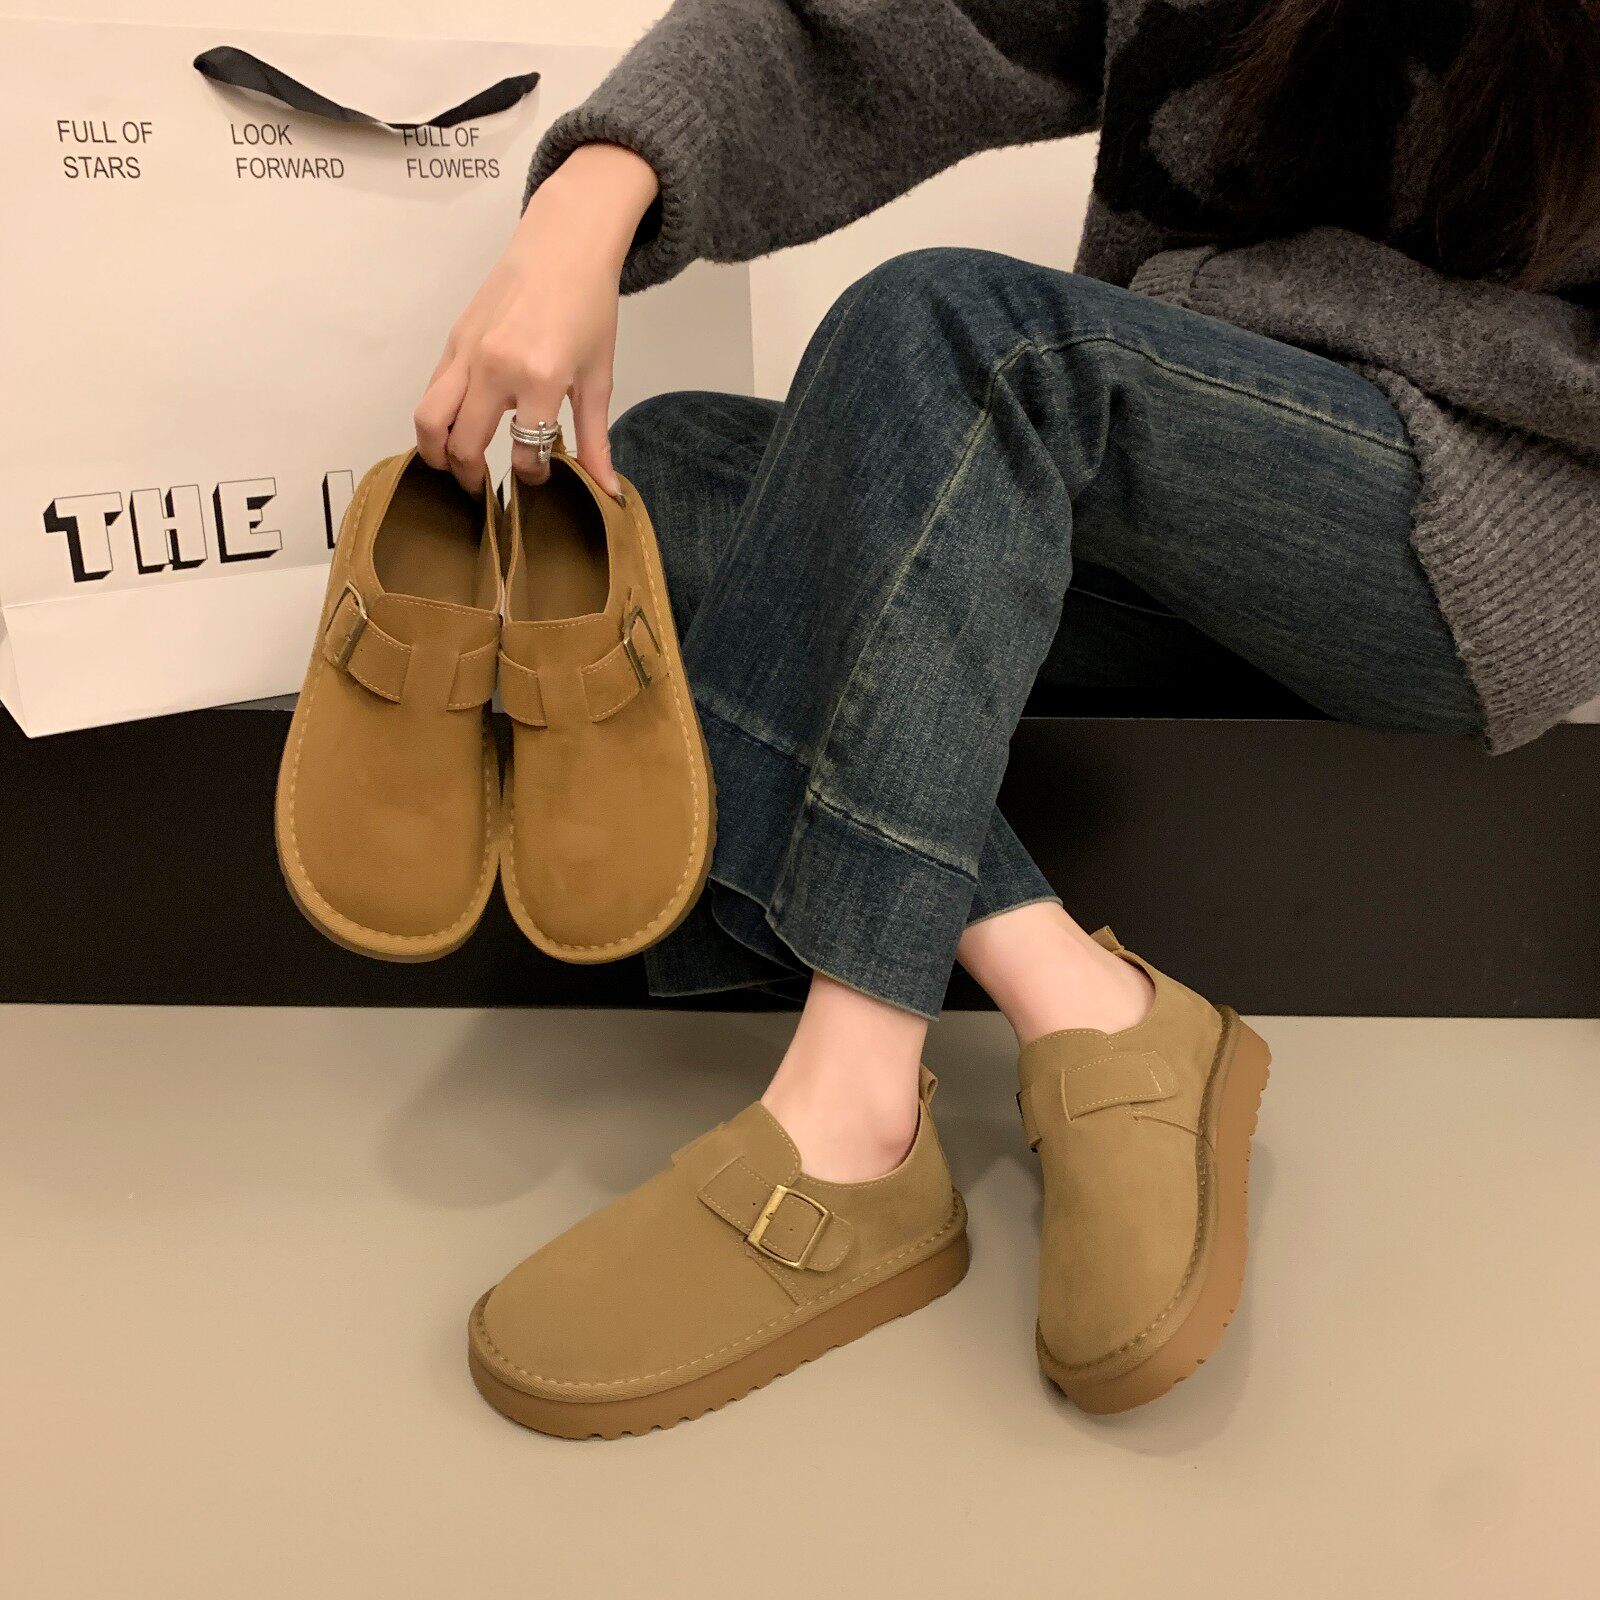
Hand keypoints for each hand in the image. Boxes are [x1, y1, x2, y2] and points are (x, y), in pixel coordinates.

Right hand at [414, 143, 658, 494]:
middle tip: (482, 489)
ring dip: (436, 453)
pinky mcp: (453, 339)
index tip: (538, 478)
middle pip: (461, 444)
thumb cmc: (589, 309)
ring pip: (429, 420)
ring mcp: (468, 352)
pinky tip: (456, 428)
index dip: (531, 476)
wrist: (563, 245)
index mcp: (540, 379)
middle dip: (470, 477)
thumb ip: (595, 439)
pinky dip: (437, 419)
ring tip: (456, 466)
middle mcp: (495, 368)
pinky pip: (432, 391)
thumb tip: (607, 491)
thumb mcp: (598, 377)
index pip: (523, 452)